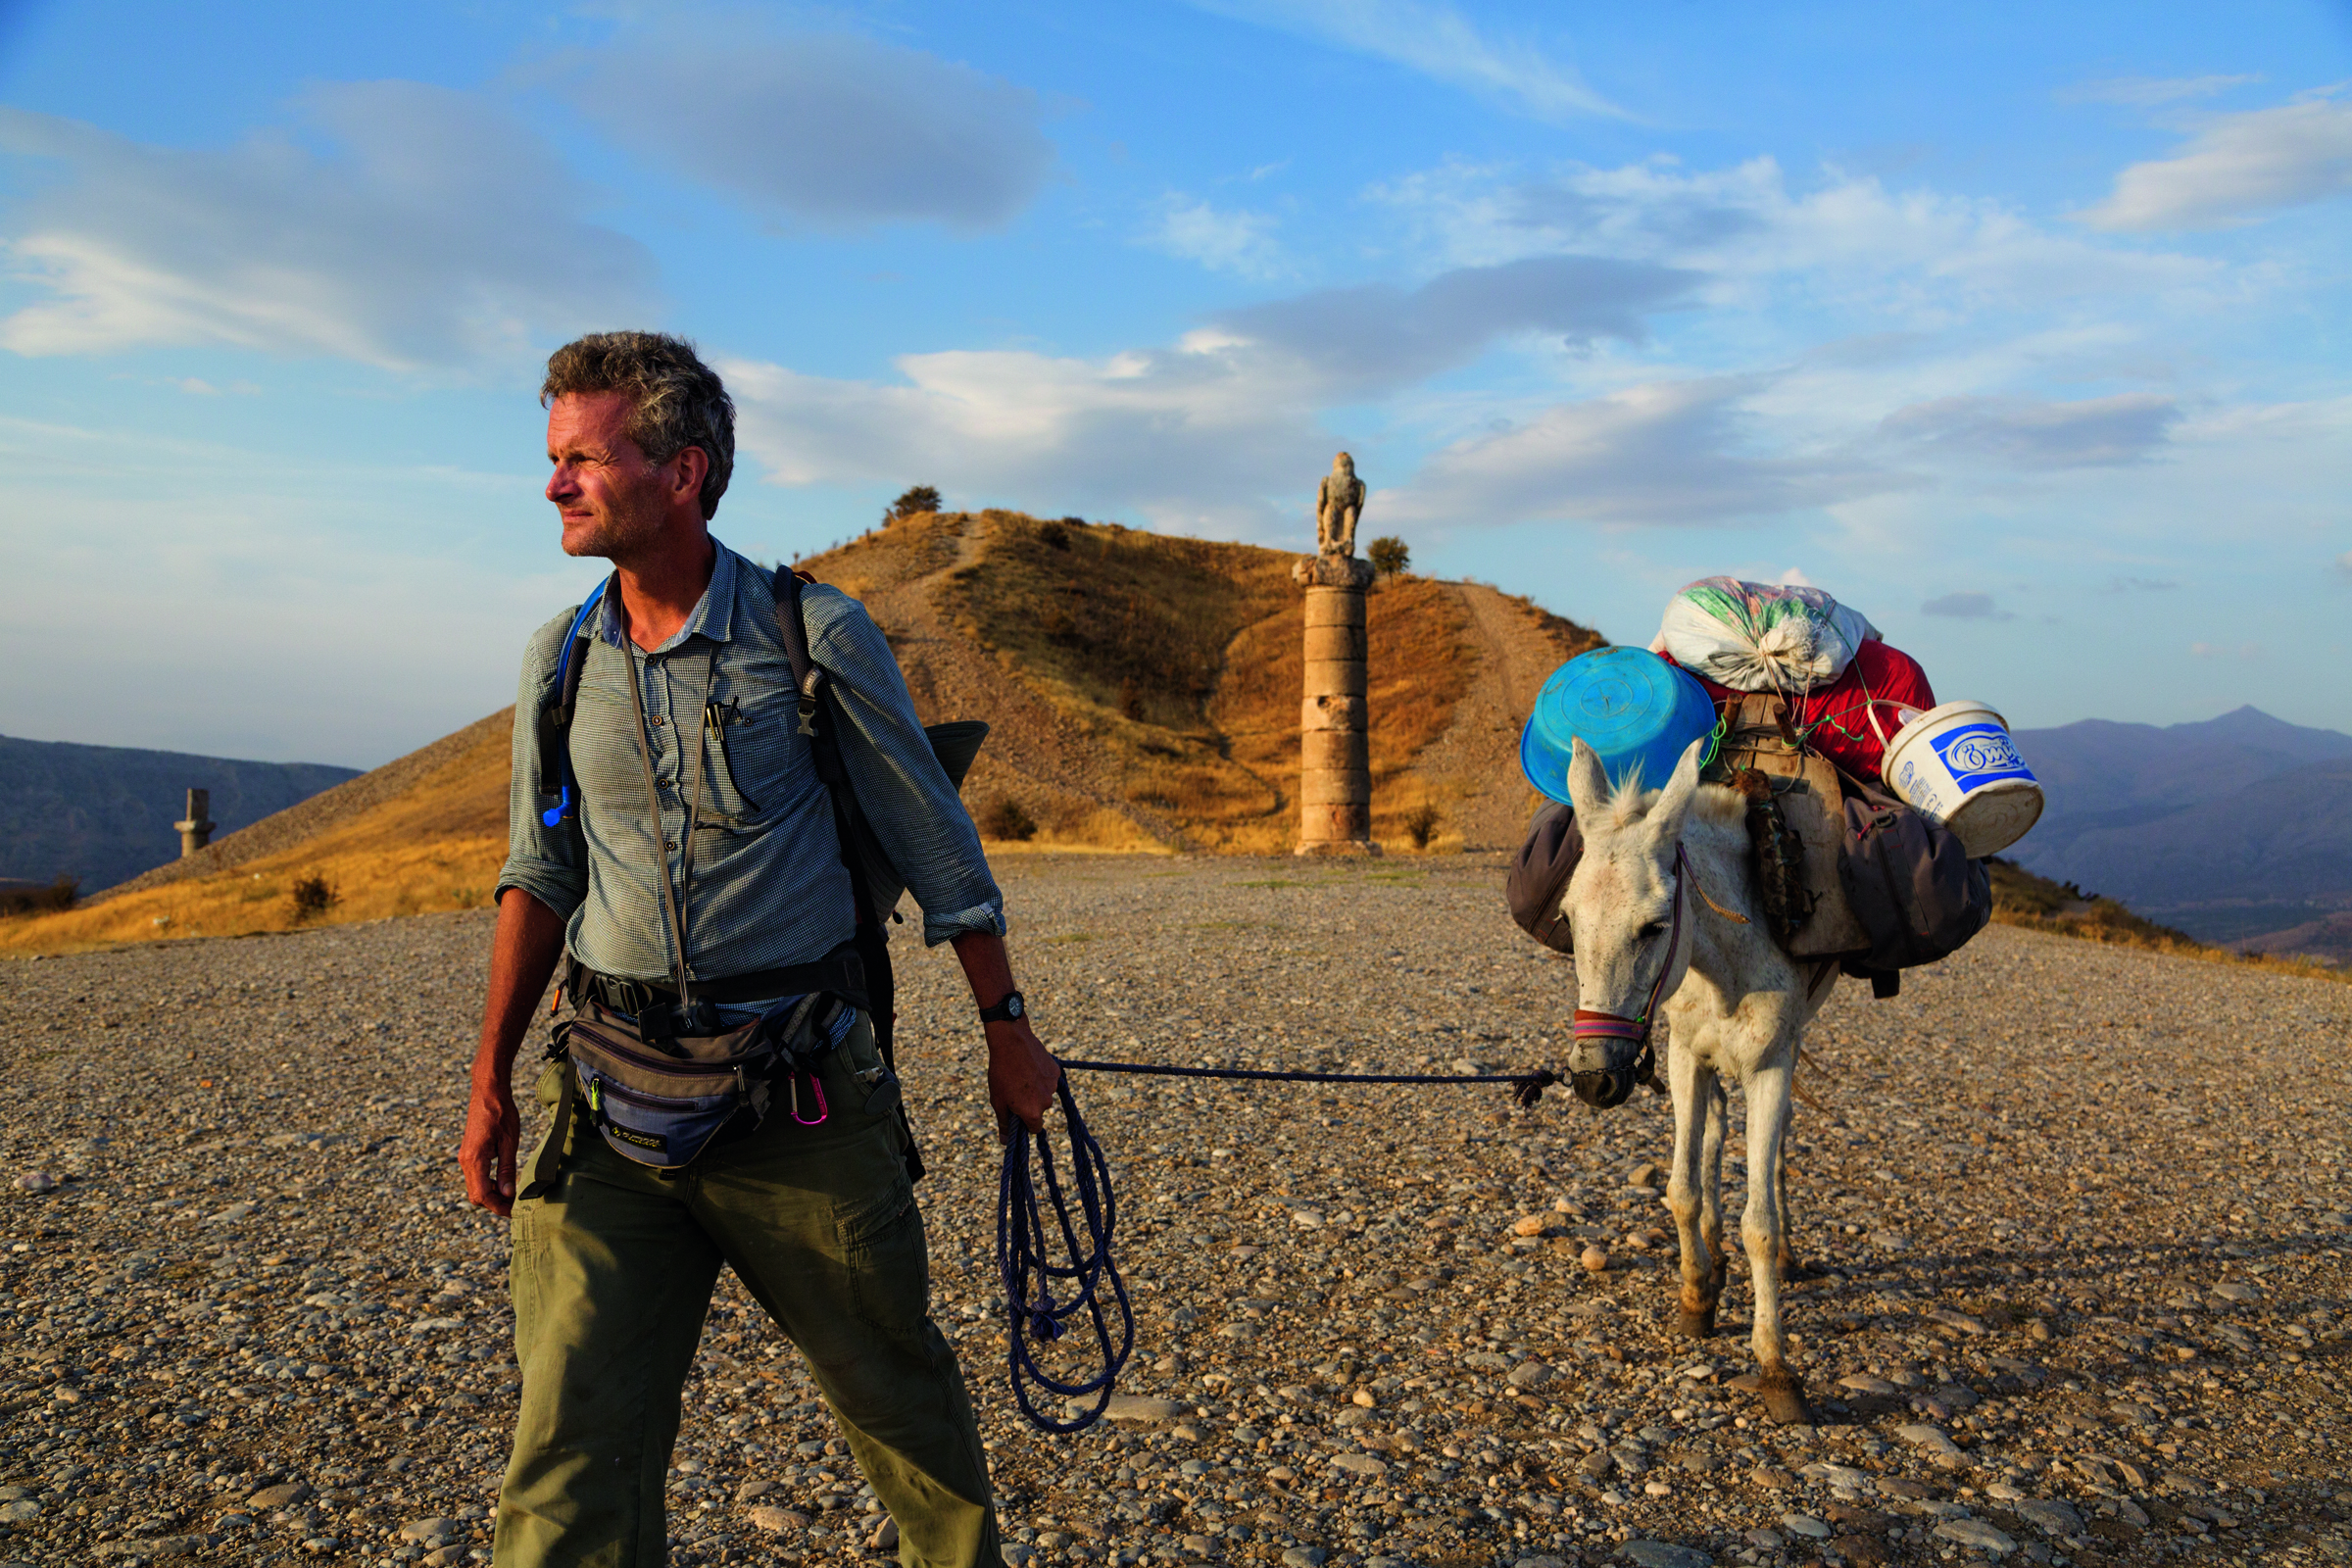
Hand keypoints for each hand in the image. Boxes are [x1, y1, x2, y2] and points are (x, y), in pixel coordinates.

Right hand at [461, 1075, 521, 1216]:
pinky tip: (504, 1182)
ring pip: (474, 1187)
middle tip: (516, 1206)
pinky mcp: (468, 1153)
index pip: (482, 1195)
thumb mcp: (510, 1142)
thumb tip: (508, 1194)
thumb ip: (507, 1169)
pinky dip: (488, 1184)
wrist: (488, 1092)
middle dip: (494, 1204)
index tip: (513, 1213)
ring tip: (512, 1196)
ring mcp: (465, 1157)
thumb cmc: (501, 1113)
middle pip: (476, 1195)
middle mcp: (465, 1161)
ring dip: (491, 1195)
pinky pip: (475, 1176)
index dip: (498, 1207)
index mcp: (474, 1159)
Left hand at [985, 1016, 1061, 1144]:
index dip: (1025, 1122)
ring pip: (1045, 1094)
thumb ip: (1004, 1123)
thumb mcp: (998, 1100)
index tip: (1017, 1113)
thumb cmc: (1001, 1073)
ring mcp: (1052, 1086)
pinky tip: (1030, 1066)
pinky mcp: (1056, 1072)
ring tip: (1021, 1075)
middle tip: (1015, 1089)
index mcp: (1032, 1113)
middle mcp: (1046, 1102)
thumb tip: (1006, 1141)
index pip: (1034, 1128)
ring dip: (1036, 1089)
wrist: (1011, 1042)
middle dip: (1030, 1104)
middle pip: (1040, 1110)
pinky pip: (1049, 1080)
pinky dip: (1041, 1076)